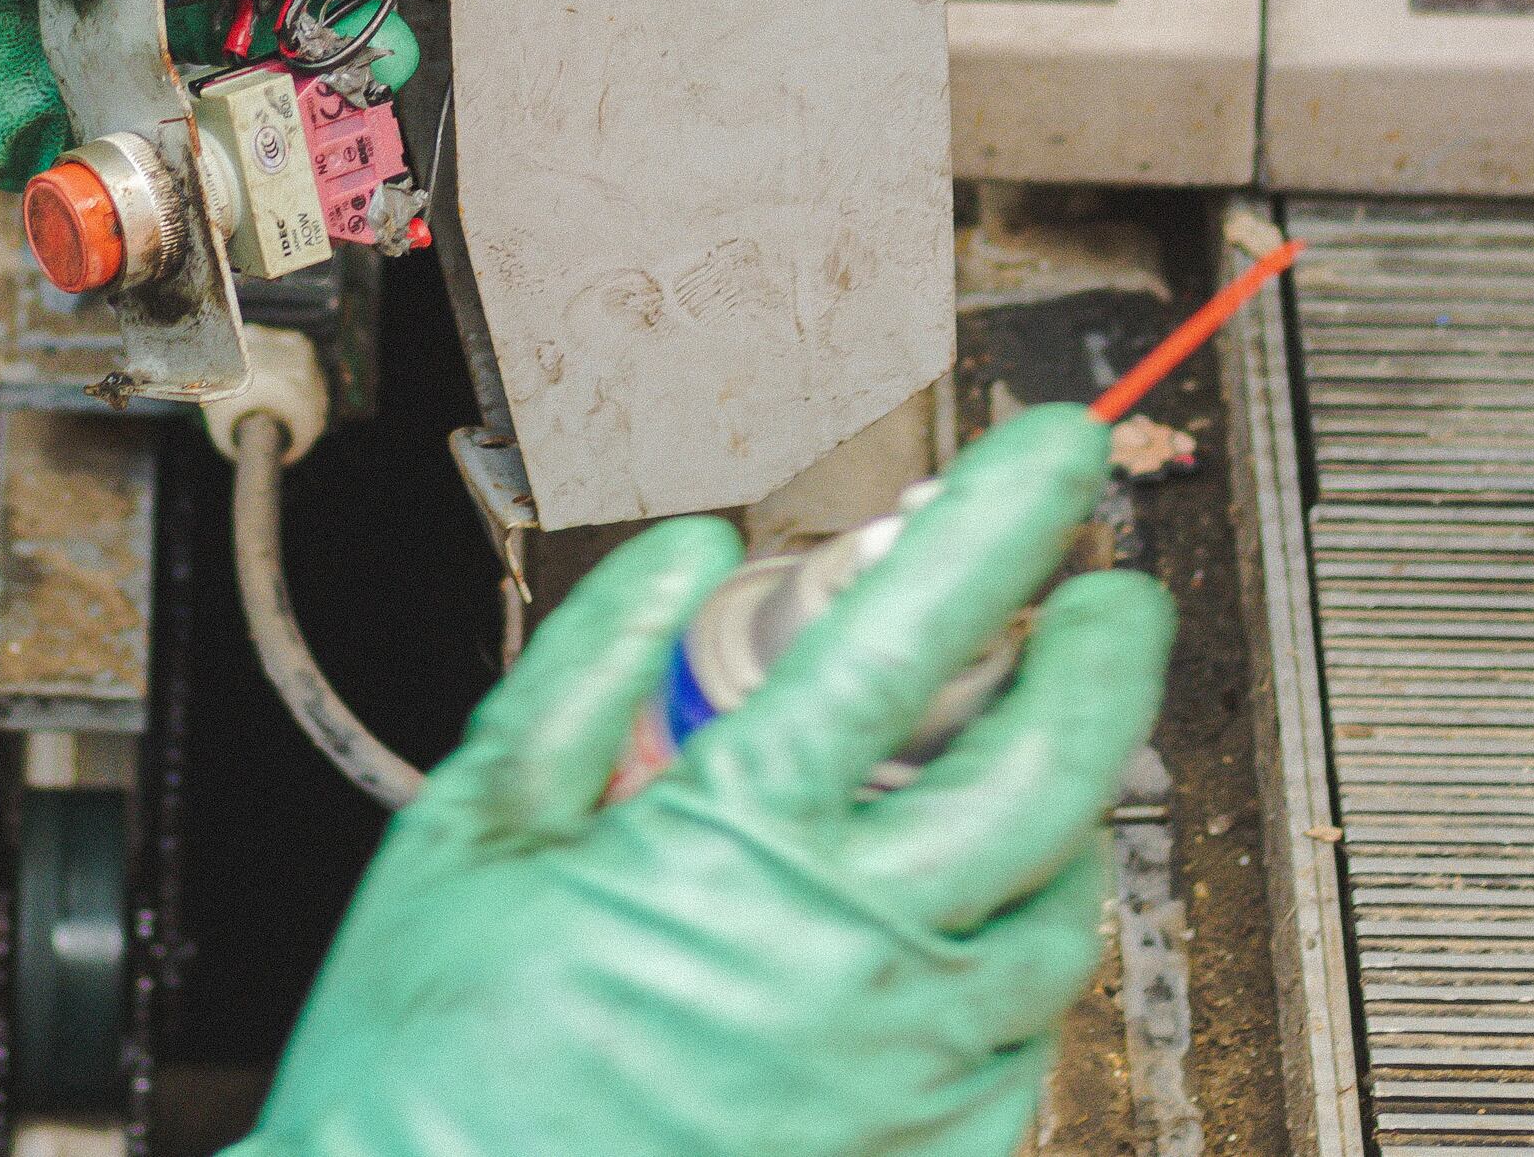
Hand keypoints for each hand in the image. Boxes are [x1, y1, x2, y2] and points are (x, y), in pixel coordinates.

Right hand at [242, 404, 1171, 1156]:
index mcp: (733, 842)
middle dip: (1105, 656)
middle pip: (1051, 771)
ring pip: (1062, 916)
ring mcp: (894, 1072)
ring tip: (1037, 764)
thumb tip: (678, 556)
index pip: (915, 636)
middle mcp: (845, 955)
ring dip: (1071, 815)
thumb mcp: (470, 825)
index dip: (1003, 523)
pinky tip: (977, 930)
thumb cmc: (426, 1071)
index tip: (1050, 460)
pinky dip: (1021, 969)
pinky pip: (1025, 1050)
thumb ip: (585, 665)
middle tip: (1107, 601)